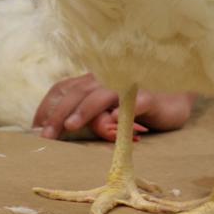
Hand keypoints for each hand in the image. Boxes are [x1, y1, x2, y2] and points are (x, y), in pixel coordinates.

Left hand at [33, 74, 193, 141]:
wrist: (178, 95)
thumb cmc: (139, 104)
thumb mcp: (110, 108)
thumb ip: (90, 114)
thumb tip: (65, 127)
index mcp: (94, 80)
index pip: (64, 88)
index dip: (48, 105)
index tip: (36, 126)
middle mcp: (107, 79)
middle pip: (77, 92)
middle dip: (59, 113)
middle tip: (46, 134)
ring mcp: (127, 87)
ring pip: (100, 95)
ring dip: (83, 110)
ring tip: (69, 126)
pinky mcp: (148, 98)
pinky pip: (131, 104)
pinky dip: (119, 113)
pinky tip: (110, 124)